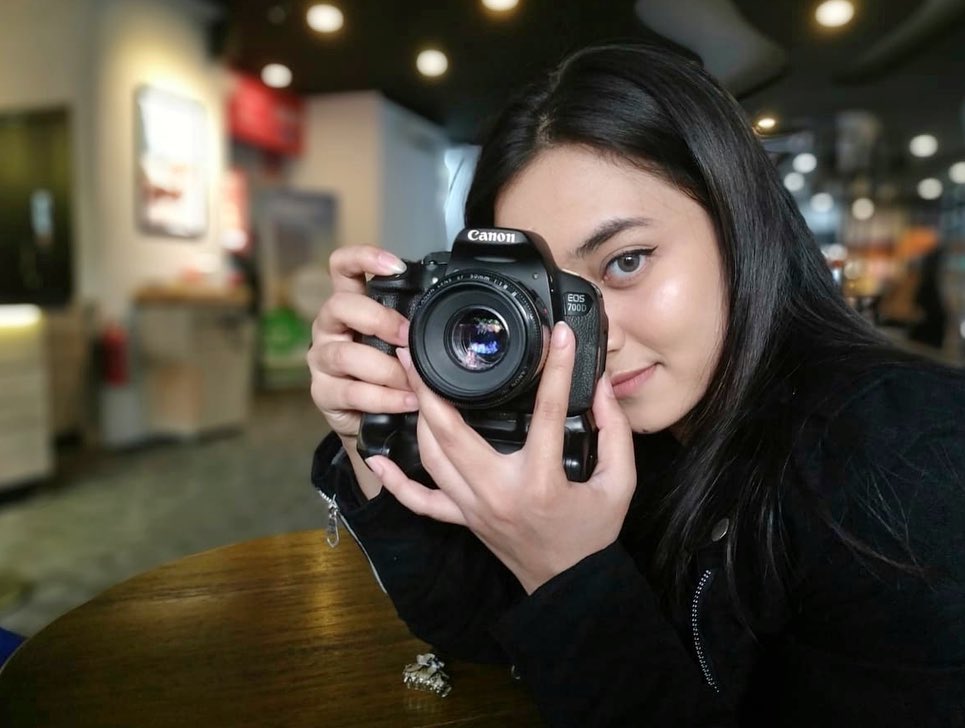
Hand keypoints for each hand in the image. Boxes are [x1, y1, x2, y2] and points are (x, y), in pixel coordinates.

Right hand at [307, 245, 415, 439]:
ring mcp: (322, 360)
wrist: (374, 421)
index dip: (364, 258)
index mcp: (350, 306)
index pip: (342, 268)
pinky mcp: (322, 393)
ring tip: (413, 383)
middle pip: (340, 306)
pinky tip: (407, 401)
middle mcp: (330, 327)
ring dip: (387, 369)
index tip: (396, 267)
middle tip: (407, 337)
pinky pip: (352, 392)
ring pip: (346, 355)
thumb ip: (410, 323)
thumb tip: (441, 307)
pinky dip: (386, 398)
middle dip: (379, 320)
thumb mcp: (400, 342)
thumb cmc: (389, 372)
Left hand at [365, 322, 636, 593]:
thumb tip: (602, 387)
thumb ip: (615, 433)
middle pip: (453, 432)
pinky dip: (395, 481)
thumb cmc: (593, 534)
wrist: (571, 585)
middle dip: (431, 386)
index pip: (549, 412)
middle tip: (416, 350)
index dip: (558, 370)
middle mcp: (498, 491)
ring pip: (431, 456)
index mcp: (541, 480)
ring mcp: (473, 506)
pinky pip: (420, 501)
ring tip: (406, 380)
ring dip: (416, 416)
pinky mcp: (463, 518)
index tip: (560, 337)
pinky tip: (376, 459)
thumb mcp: (620, 484)